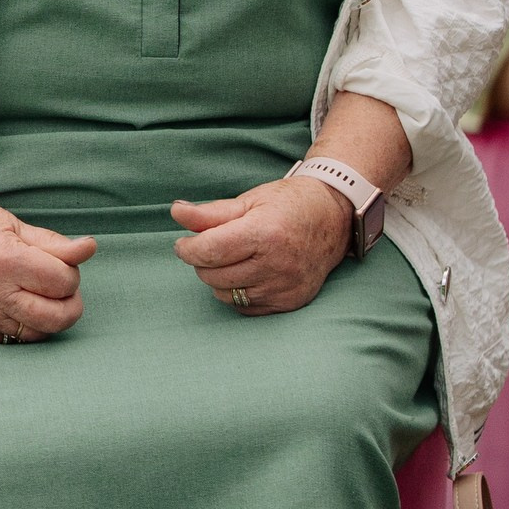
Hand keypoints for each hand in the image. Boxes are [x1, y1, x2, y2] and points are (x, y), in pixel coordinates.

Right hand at [0, 189, 94, 343]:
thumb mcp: (16, 226)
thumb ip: (56, 244)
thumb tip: (91, 248)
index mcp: (7, 259)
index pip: (63, 282)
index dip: (71, 275)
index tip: (62, 266)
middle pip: (56, 317)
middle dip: (70, 305)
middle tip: (62, 290)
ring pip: (36, 333)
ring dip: (47, 318)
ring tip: (39, 298)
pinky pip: (10, 340)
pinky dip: (21, 327)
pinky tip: (16, 307)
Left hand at [173, 176, 346, 314]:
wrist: (333, 218)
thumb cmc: (287, 205)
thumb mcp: (249, 201)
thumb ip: (210, 212)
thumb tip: (176, 213)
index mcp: (264, 233)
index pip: (210, 251)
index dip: (188, 249)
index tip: (182, 245)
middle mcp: (277, 265)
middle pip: (215, 276)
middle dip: (202, 262)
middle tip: (209, 246)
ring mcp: (285, 287)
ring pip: (227, 295)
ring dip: (218, 279)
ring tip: (230, 259)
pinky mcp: (290, 302)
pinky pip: (246, 308)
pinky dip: (237, 293)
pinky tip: (245, 274)